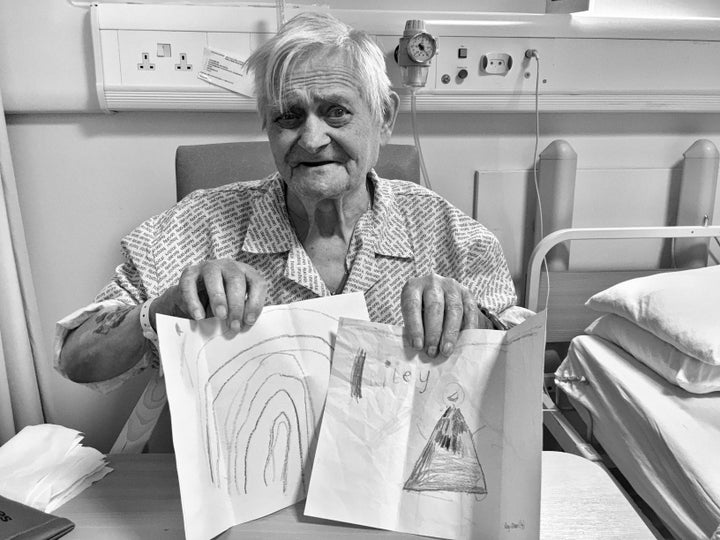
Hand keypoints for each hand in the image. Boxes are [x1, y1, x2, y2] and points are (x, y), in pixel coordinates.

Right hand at [151, 259, 267, 330]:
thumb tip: (245, 325)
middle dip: (236, 305)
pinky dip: (194, 302)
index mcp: (246, 272)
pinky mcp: (189, 273)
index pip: (257, 282)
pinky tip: (199, 316)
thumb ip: (243, 311)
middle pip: (236, 280)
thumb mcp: (235, 305)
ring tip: (220, 316)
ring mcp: (208, 267)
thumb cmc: (222, 302)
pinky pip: (190, 286)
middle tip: (234, 325)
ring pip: (214, 278)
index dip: (255, 302)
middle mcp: (229, 266)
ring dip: (218, 299)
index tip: (249, 321)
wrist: (194, 298)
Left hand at [401, 273, 491, 357]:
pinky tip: (464, 341)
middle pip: (434, 307)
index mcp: (413, 287)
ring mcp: (451, 285)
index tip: (417, 346)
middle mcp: (432, 282)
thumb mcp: (412, 315)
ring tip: (446, 351)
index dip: (414, 327)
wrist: (440, 297)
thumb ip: (414, 328)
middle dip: (433, 333)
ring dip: (450, 333)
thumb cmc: (420, 311)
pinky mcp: (466, 292)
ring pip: (453, 309)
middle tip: (432, 352)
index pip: (412, 306)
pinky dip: (467, 327)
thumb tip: (419, 349)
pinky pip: (469, 310)